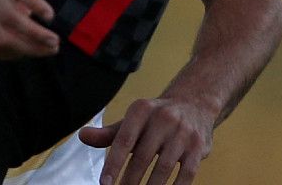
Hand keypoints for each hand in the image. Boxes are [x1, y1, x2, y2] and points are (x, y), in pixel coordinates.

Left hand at [0, 0, 58, 58]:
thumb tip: (28, 21)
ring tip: (54, 39)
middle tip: (52, 49)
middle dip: (30, 50)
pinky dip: (35, 6)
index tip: (32, 51)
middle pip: (3, 39)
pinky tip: (48, 14)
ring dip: (36, 34)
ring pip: (11, 20)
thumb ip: (2, 6)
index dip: (13, 55)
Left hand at [79, 96, 214, 184]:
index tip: (105, 183)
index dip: (113, 163)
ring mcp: (183, 133)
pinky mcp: (198, 147)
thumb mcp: (132, 121)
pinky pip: (186, 174)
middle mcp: (163, 118)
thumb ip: (109, 133)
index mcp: (141, 109)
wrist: (194, 104)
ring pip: (163, 168)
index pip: (123, 140)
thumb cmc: (155, 118)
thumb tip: (83, 136)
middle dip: (129, 181)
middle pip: (142, 157)